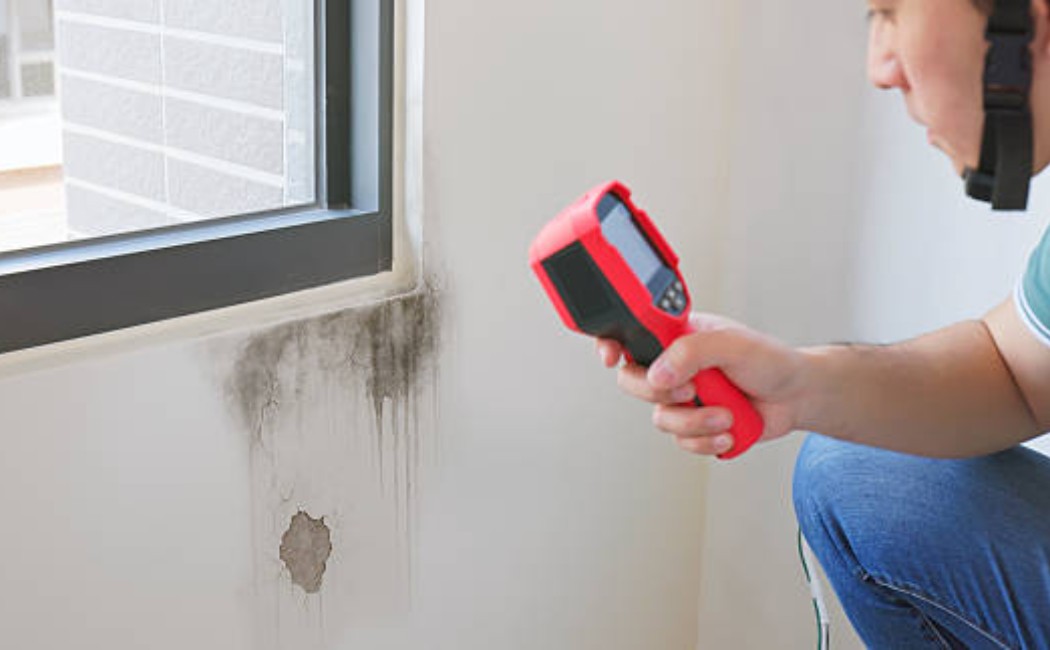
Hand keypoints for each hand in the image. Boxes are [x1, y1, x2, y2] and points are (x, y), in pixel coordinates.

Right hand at [597, 312, 807, 455]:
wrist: (798, 398)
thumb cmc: (770, 361)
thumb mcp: (732, 344)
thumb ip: (691, 352)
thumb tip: (658, 374)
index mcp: (676, 336)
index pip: (631, 335)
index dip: (611, 345)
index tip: (611, 357)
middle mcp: (675, 367)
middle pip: (635, 382)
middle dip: (661, 394)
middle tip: (691, 391)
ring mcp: (684, 398)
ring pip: (661, 418)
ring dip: (695, 422)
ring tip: (726, 414)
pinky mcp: (696, 426)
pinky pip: (682, 441)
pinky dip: (706, 441)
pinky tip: (729, 430)